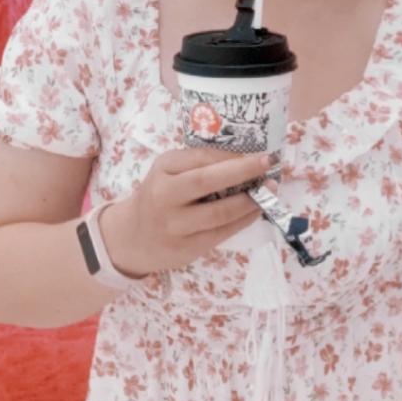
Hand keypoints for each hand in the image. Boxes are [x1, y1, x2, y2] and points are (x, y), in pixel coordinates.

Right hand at [104, 147, 277, 277]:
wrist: (132, 236)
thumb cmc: (160, 196)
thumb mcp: (168, 172)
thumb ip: (197, 164)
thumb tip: (245, 158)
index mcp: (162, 169)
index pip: (199, 157)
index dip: (231, 156)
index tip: (258, 152)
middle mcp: (164, 196)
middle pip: (206, 181)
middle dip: (242, 171)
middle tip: (268, 164)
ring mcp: (174, 225)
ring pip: (218, 212)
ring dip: (249, 201)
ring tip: (269, 190)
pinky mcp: (185, 248)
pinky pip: (220, 233)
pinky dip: (242, 221)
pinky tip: (256, 211)